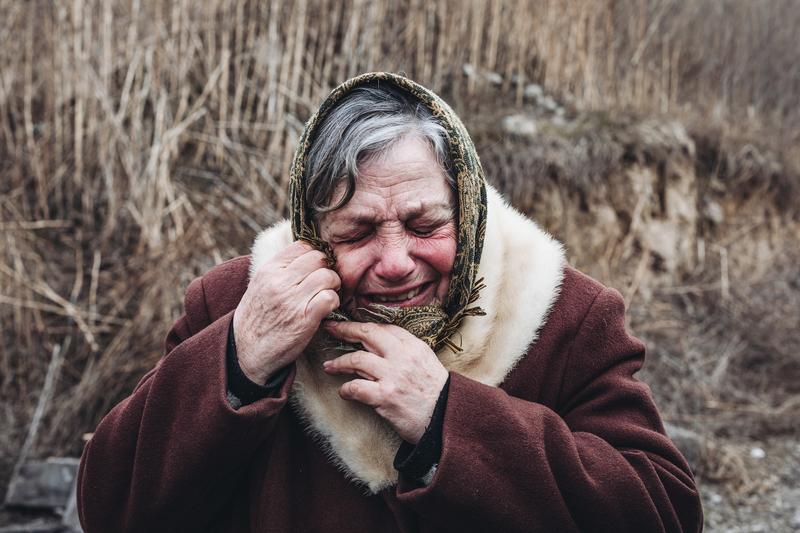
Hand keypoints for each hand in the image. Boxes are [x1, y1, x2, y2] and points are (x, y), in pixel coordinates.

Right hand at [233, 241, 340, 383]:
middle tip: (324, 283)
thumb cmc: (257, 317)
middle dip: (326, 269)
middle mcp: (279, 281)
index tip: (315, 268)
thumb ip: (281, 269)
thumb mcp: (260, 285)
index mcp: (268, 270)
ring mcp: (291, 300)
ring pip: (328, 276)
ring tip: (325, 296)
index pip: (303, 246)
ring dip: (332, 286)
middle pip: (318, 258)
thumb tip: (308, 253)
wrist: (245, 350)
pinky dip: (333, 302)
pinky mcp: (304, 319)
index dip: (315, 255)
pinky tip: (325, 309)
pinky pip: (330, 298)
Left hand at [322, 321, 448, 443]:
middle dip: (344, 330)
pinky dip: (345, 389)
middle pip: (367, 334)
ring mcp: (393, 376)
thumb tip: (381, 344)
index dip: (363, 325)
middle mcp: (402, 357)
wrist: (445, 419)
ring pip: (356, 359)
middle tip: (331, 330)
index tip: (350, 325)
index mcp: (414, 346)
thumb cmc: (437, 393)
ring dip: (339, 363)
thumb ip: (406, 350)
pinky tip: (344, 392)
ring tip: (330, 366)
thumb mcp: (426, 362)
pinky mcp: (385, 397)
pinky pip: (356, 388)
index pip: (383, 327)